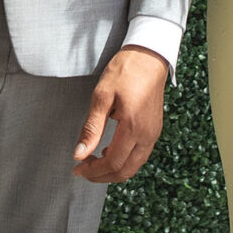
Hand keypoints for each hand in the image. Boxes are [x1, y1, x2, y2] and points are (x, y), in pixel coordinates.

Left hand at [73, 45, 167, 184]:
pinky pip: (141, 155)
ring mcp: (153, 133)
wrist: (149, 56)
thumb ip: (91, 128)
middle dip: (102, 176)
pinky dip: (125, 161)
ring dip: (114, 170)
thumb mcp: (102, 97)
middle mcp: (147, 135)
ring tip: (94, 163)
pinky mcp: (155, 129)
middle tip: (84, 171)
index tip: (78, 169)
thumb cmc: (125, 71)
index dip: (93, 171)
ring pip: (134, 166)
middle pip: (125, 171)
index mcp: (133, 127)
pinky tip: (111, 152)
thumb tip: (79, 154)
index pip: (113, 163)